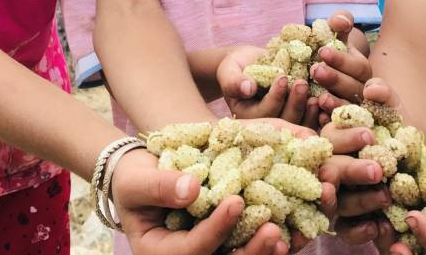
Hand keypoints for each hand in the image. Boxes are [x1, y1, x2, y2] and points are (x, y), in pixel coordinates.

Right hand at [112, 148, 288, 254]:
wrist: (145, 178)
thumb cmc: (134, 179)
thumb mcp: (137, 180)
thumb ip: (160, 186)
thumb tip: (192, 188)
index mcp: (160, 254)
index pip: (192, 250)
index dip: (215, 229)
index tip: (235, 202)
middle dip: (249, 252)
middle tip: (272, 230)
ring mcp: (209, 253)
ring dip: (264, 252)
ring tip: (286, 234)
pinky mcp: (226, 243)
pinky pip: (248, 247)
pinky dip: (271, 241)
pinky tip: (291, 230)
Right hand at [218, 45, 319, 126]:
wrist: (248, 65)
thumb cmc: (236, 67)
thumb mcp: (229, 70)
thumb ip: (234, 80)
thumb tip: (247, 87)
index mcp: (246, 118)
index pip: (263, 113)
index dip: (275, 97)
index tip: (283, 77)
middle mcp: (265, 126)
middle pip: (283, 122)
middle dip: (295, 104)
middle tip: (301, 84)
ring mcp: (282, 124)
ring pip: (298, 124)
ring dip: (308, 111)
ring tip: (316, 94)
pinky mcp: (295, 118)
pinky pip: (308, 121)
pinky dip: (318, 114)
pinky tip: (326, 103)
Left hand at [312, 11, 373, 123]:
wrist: (326, 74)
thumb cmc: (333, 52)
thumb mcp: (337, 36)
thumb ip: (341, 23)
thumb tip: (340, 21)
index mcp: (361, 69)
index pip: (356, 66)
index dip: (341, 60)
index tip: (323, 51)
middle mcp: (362, 91)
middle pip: (354, 88)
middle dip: (335, 78)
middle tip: (315, 69)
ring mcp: (354, 110)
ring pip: (349, 109)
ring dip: (335, 102)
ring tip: (319, 97)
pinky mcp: (342, 125)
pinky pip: (339, 126)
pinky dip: (329, 121)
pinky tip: (319, 116)